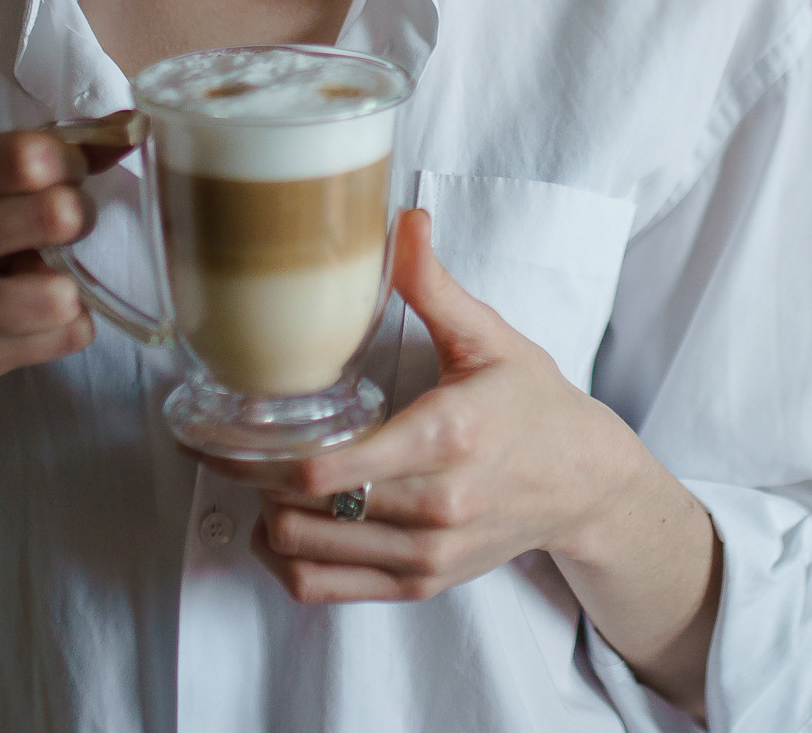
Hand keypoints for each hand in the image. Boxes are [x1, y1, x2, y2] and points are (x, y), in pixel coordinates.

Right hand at [0, 119, 134, 477]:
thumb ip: (48, 150)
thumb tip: (132, 130)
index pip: (27, 158)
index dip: (69, 162)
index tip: (64, 171)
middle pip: (56, 216)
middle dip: (78, 215)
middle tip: (63, 221)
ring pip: (62, 293)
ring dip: (68, 282)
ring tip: (36, 275)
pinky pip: (66, 336)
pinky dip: (65, 323)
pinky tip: (28, 313)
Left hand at [208, 208, 655, 604]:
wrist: (584, 482)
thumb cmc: (533, 404)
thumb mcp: (489, 337)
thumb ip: (434, 285)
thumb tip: (404, 222)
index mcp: (447, 435)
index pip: (333, 468)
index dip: (267, 454)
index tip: (227, 428)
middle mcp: (436, 504)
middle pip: (306, 507)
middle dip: (253, 476)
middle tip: (231, 442)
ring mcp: (428, 552)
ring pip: (305, 551)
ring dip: (265, 516)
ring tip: (258, 477)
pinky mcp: (422, 582)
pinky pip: (324, 589)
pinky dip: (286, 562)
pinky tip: (280, 525)